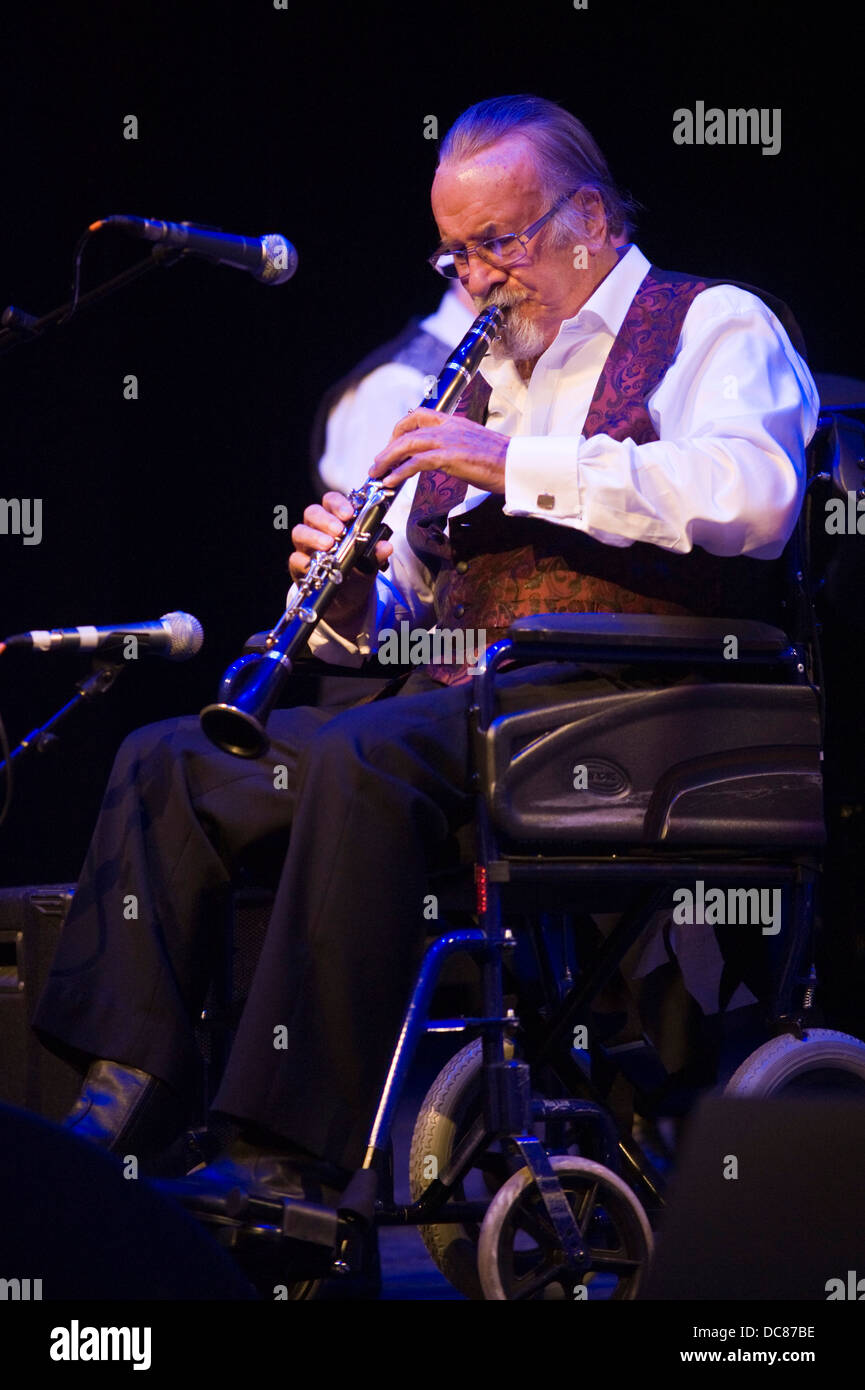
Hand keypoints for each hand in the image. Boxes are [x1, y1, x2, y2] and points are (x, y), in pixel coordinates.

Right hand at [289, 491, 392, 626]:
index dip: (338, 504)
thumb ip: (376, 554)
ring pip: (299, 532)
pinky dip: (305, 561)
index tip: (349, 513)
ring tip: (329, 546)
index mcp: (335, 521)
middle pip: (312, 513)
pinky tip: (316, 566)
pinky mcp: (298, 566)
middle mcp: (317, 530)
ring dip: (314, 537)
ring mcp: (306, 547)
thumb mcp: (369, 563)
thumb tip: (386, 547)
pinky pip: (295, 559)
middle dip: (326, 519)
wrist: (347, 599)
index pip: (331, 502)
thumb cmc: (356, 572)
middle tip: (339, 531)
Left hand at [369, 408, 508, 492]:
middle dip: (387, 448)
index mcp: (454, 422)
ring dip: (387, 460)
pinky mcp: (451, 457)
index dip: (400, 429)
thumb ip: (455, 446)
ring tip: (377, 474)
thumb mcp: (473, 446)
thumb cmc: (500, 462)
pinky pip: (417, 462)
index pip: (419, 415)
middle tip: (377, 464)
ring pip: (407, 444)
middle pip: (407, 430)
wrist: (518, 466)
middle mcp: (448, 427)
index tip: (392, 445)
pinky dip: (400, 472)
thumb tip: (443, 458)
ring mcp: (449, 440)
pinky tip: (391, 482)